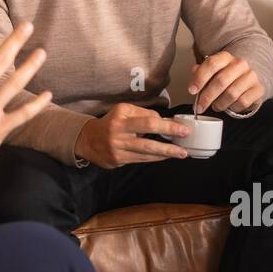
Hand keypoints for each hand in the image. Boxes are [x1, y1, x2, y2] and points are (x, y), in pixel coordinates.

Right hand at [75, 102, 191, 168]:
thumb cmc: (111, 122)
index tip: (182, 129)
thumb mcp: (123, 111)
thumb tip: (163, 120)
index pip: (148, 122)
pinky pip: (141, 160)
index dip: (167, 126)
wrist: (88, 139)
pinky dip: (155, 158)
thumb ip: (142, 113)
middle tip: (184, 147)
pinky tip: (165, 156)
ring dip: (165, 154)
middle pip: (148, 141)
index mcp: (121, 118)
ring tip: (180, 153)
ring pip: (146, 153)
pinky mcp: (118, 160)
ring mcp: (118, 149)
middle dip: (168, 146)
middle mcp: (118, 134)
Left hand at [188, 51, 263, 114]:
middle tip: (200, 107)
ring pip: (231, 94)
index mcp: (226, 57)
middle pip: (220, 81)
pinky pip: (242, 102)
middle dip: (207, 97)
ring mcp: (251, 76)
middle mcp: (240, 64)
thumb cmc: (227, 75)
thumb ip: (202, 71)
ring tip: (215, 106)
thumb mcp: (213, 71)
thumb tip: (193, 71)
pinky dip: (233, 107)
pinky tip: (229, 106)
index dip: (200, 78)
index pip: (211, 64)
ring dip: (220, 104)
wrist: (251, 76)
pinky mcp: (259, 89)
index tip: (192, 91)